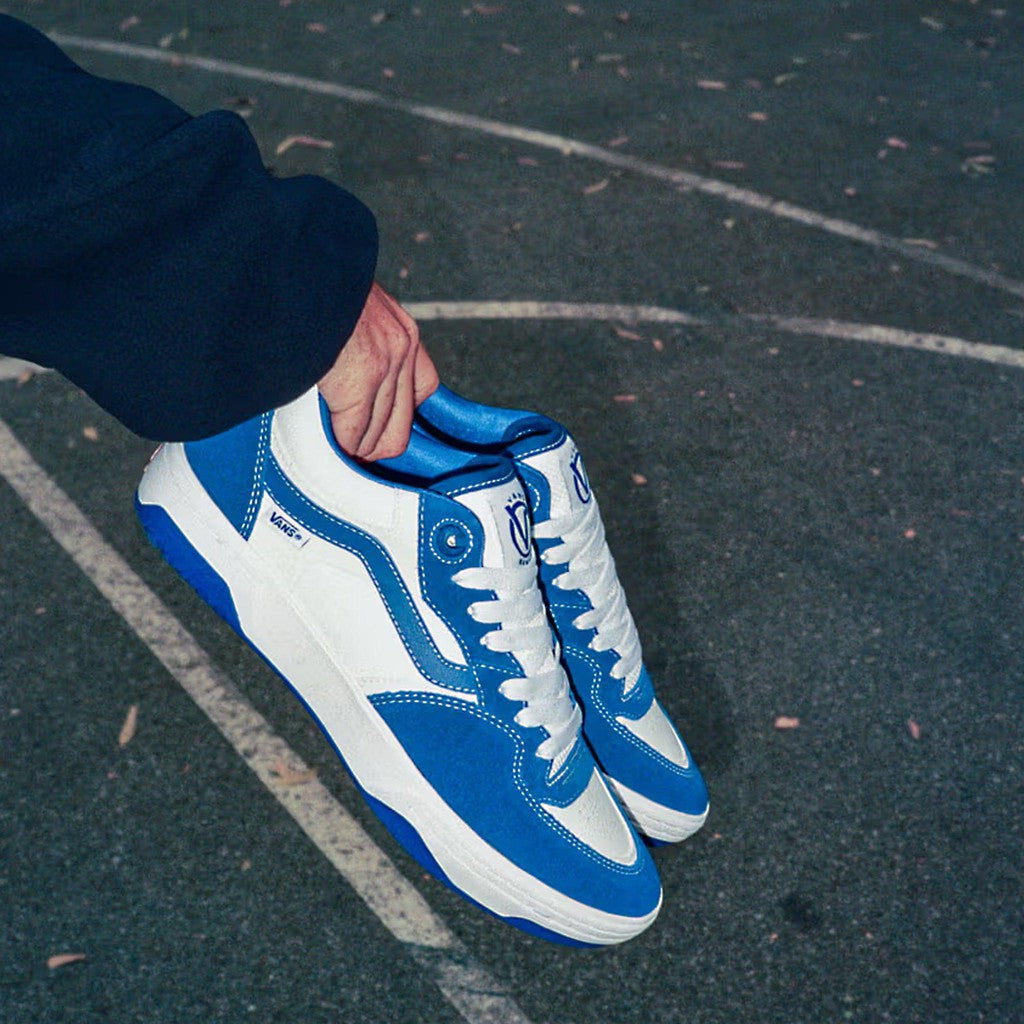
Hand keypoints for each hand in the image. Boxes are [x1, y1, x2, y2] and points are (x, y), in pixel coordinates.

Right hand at [318, 281, 438, 460]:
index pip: (420, 390)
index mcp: (401, 330)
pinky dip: (339, 445)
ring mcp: (387, 363)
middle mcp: (403, 347)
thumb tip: (340, 373)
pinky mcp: (362, 376)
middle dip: (373, 443)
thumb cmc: (309, 282)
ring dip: (353, 447)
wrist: (295, 260)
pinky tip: (327, 445)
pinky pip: (354, 434)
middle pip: (401, 425)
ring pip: (378, 435)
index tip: (371, 428)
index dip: (394, 416)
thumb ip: (358, 340)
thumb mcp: (349, 307)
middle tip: (348, 451)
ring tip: (333, 451)